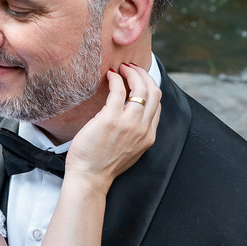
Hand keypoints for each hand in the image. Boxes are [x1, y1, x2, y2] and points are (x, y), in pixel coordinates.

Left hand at [65, 63, 160, 187]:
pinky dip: (116, 79)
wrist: (90, 178)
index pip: (157, 104)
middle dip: (144, 75)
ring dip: (132, 73)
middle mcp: (142, 129)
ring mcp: (128, 124)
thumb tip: (129, 113)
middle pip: (154, 92)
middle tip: (131, 68)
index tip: (138, 79)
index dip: (149, 87)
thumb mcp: (128, 150)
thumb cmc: (102, 164)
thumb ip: (134, 132)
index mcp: (148, 136)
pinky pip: (119, 90)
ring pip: (141, 88)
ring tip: (121, 68)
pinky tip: (110, 76)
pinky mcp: (111, 120)